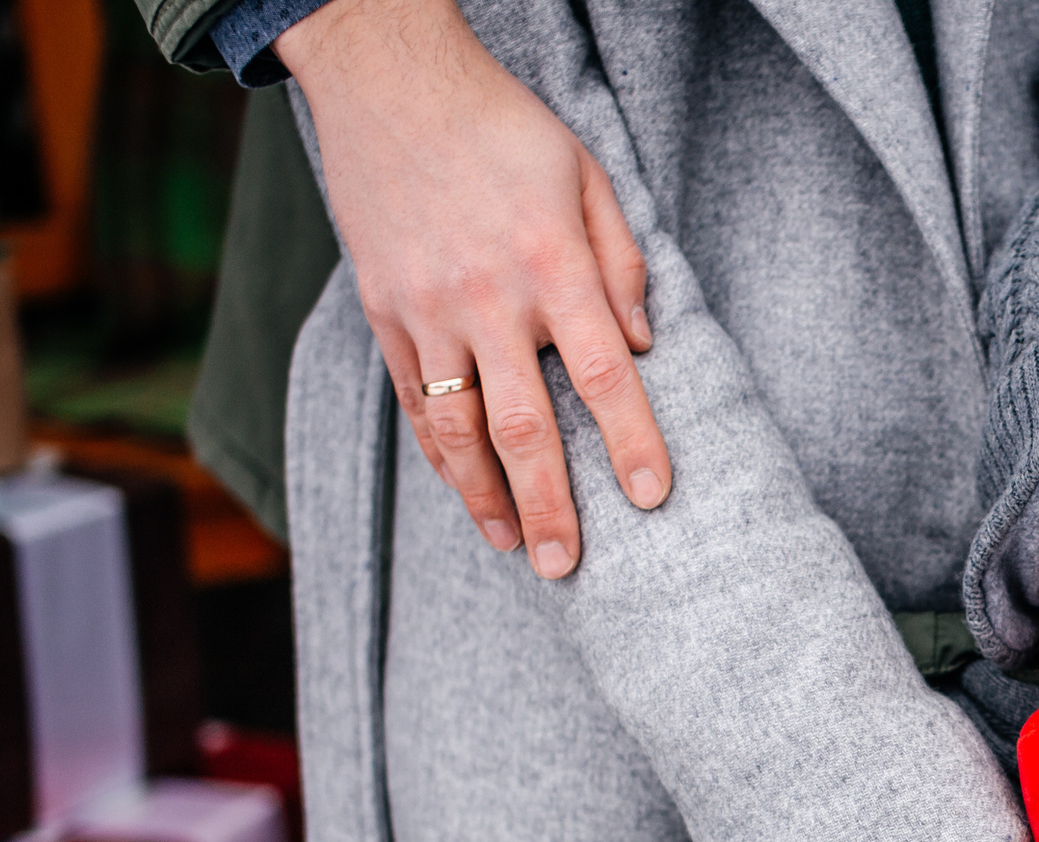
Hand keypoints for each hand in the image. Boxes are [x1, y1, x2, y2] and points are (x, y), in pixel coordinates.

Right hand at [279, 0, 669, 578]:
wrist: (388, 77)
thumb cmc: (502, 126)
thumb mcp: (586, 174)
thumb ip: (623, 262)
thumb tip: (645, 344)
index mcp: (550, 262)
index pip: (601, 373)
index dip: (631, 440)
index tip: (653, 497)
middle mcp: (487, 296)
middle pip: (525, 424)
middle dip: (551, 504)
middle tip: (568, 565)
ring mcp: (427, 309)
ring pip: (458, 428)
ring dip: (486, 498)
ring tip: (515, 546)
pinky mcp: (385, 310)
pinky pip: (416, 400)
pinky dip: (440, 455)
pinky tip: (467, 493)